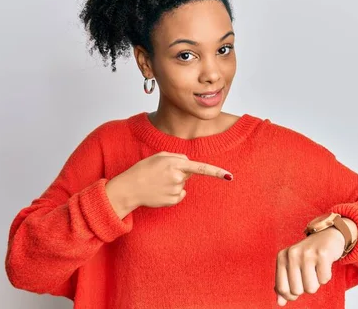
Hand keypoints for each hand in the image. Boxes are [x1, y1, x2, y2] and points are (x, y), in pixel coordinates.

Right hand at [107, 151, 232, 211]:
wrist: (128, 189)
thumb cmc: (143, 170)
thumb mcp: (159, 156)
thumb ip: (177, 157)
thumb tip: (190, 165)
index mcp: (174, 163)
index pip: (200, 167)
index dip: (216, 172)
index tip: (229, 176)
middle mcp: (177, 177)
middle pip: (188, 173)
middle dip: (179, 172)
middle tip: (161, 173)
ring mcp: (175, 190)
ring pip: (183, 184)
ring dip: (174, 182)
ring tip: (158, 182)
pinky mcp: (172, 201)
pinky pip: (180, 195)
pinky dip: (172, 193)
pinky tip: (160, 191)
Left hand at [274, 227, 344, 305]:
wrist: (327, 236)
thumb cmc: (308, 255)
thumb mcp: (292, 266)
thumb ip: (284, 284)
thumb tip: (280, 303)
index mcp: (282, 257)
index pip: (282, 288)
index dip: (290, 295)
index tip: (297, 289)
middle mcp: (292, 254)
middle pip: (297, 290)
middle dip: (305, 287)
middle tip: (309, 273)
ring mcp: (307, 253)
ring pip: (311, 288)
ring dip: (316, 282)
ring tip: (316, 268)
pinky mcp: (322, 254)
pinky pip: (324, 279)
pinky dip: (326, 276)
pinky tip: (324, 264)